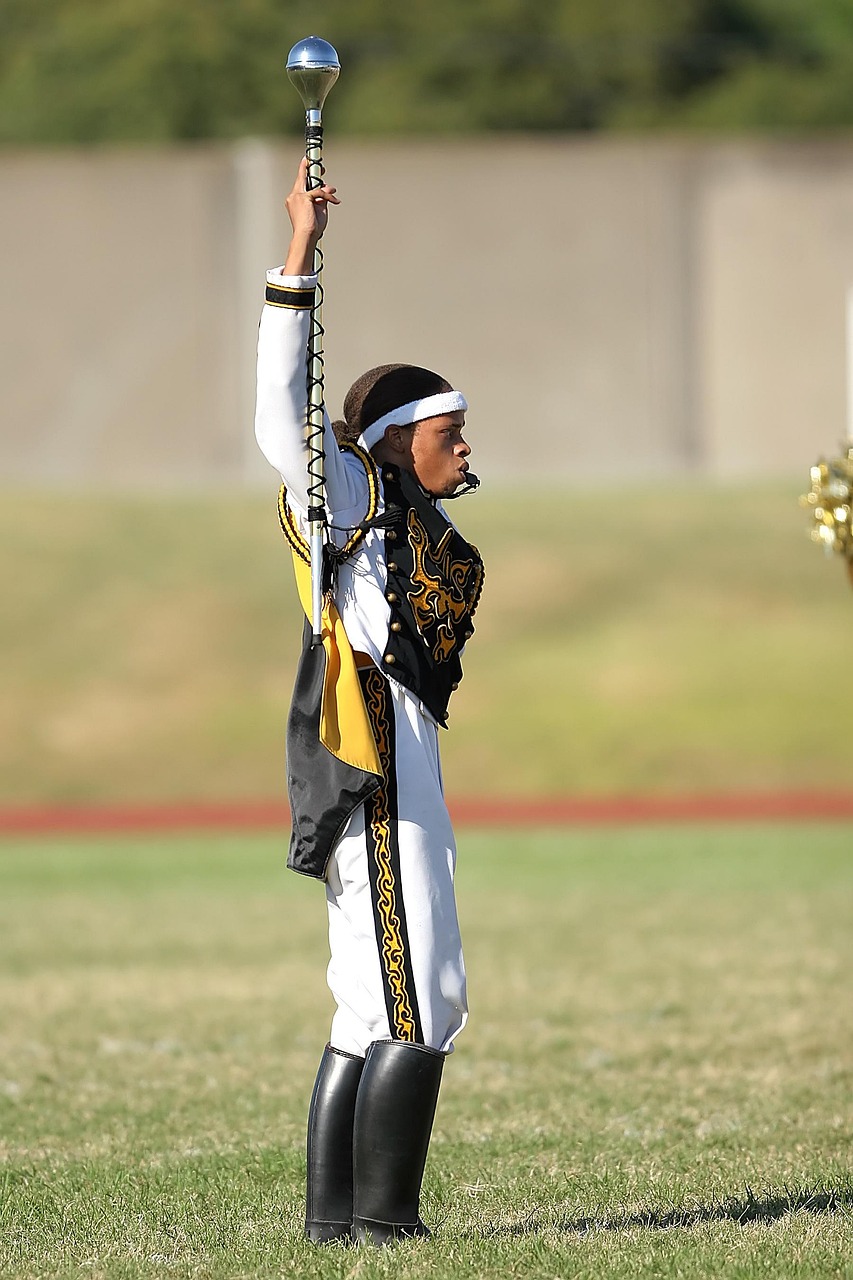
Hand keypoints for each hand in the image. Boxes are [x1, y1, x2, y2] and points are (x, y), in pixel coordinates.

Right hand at [283, 157, 339, 272]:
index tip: (308, 163)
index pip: (299, 182)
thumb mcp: (319, 210)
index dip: (304, 172)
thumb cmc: (311, 228)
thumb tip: (329, 188)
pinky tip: (335, 201)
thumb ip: (322, 198)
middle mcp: (293, 196)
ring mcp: (296, 196)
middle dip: (312, 168)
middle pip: (302, 177)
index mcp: (295, 200)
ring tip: (332, 190)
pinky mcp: (303, 197)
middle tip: (322, 166)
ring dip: (323, 187)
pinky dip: (328, 196)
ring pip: (312, 184)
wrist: (306, 236)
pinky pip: (319, 192)